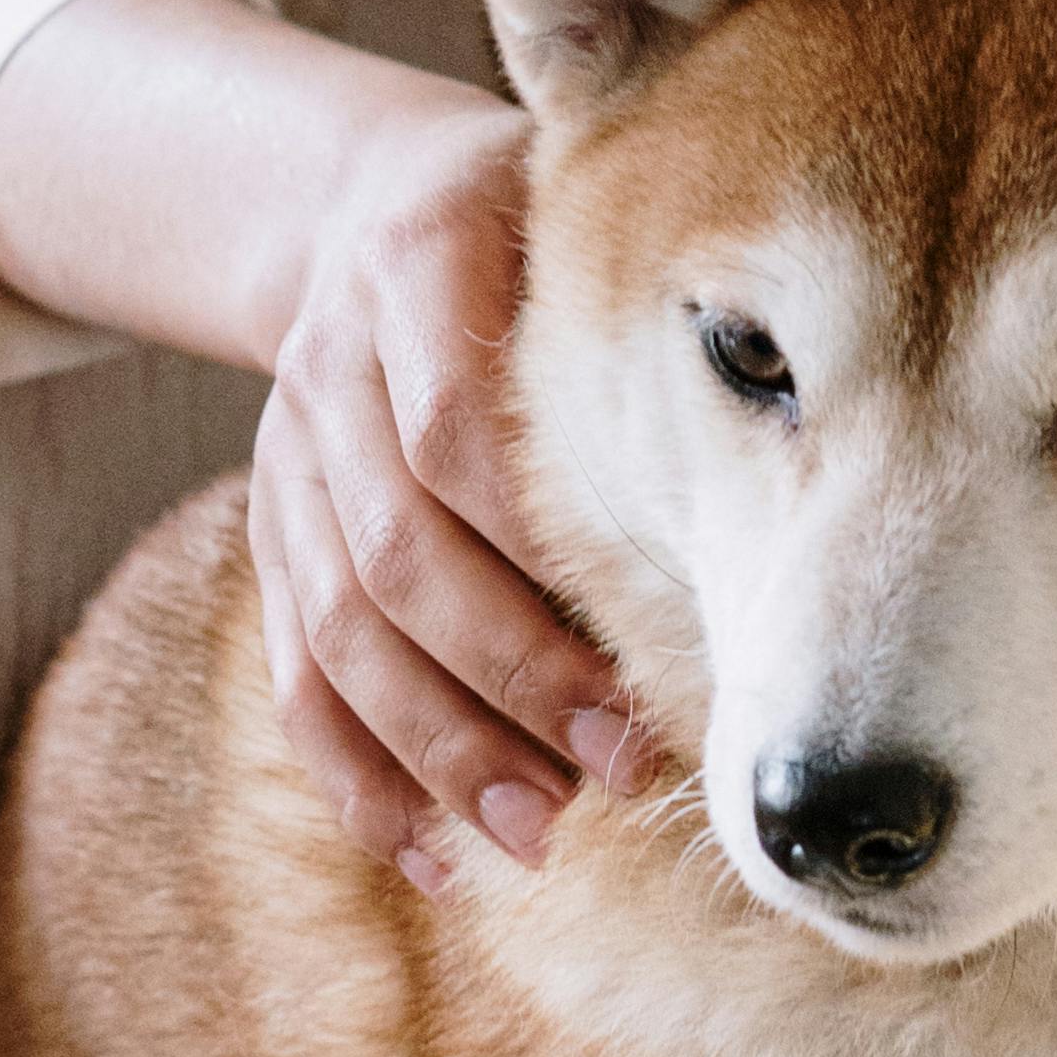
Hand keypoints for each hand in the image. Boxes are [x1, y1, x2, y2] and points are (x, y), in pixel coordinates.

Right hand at [249, 92, 647, 888]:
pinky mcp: (273, 529)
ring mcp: (287, 454)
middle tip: (617, 767)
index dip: (542, 555)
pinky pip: (295, 668)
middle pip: (398, 552)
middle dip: (511, 677)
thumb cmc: (540, 227)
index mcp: (418, 260)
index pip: (457, 434)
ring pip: (339, 627)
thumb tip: (783, 462)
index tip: (644, 648)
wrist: (363, 203)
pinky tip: (427, 853)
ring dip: (439, 744)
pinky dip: (355, 773)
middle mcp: (330, 360)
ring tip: (535, 831)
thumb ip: (652, 306)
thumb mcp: (587, 208)